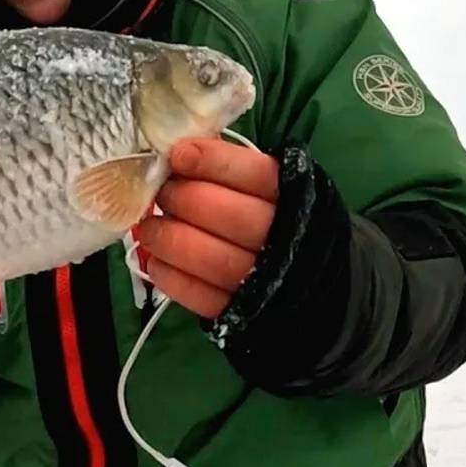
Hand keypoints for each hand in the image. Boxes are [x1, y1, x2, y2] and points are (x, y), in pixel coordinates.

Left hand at [135, 138, 279, 318]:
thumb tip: (179, 154)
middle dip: (183, 198)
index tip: (178, 155)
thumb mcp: (273, 189)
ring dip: (169, 238)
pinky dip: (171, 277)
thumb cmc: (281, 223)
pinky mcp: (241, 312)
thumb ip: (233, 171)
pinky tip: (156, 261)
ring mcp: (264, 281)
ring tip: (149, 227)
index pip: (255, 174)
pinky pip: (201, 296)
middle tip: (160, 193)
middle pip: (229, 215)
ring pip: (211, 258)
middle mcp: (284, 239)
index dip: (213, 162)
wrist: (316, 290)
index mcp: (296, 198)